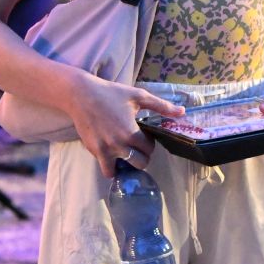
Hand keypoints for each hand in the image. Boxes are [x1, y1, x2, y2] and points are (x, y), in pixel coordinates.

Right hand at [67, 74, 183, 178]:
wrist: (81, 95)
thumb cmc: (111, 93)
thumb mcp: (138, 96)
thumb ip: (161, 106)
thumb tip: (183, 112)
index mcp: (131, 132)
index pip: (149, 149)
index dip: (149, 143)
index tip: (144, 136)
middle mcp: (119, 145)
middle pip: (140, 163)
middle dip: (142, 157)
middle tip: (136, 147)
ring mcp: (105, 150)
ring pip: (121, 170)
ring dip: (126, 165)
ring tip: (124, 155)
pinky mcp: (93, 151)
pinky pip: (105, 167)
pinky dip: (110, 165)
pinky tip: (111, 155)